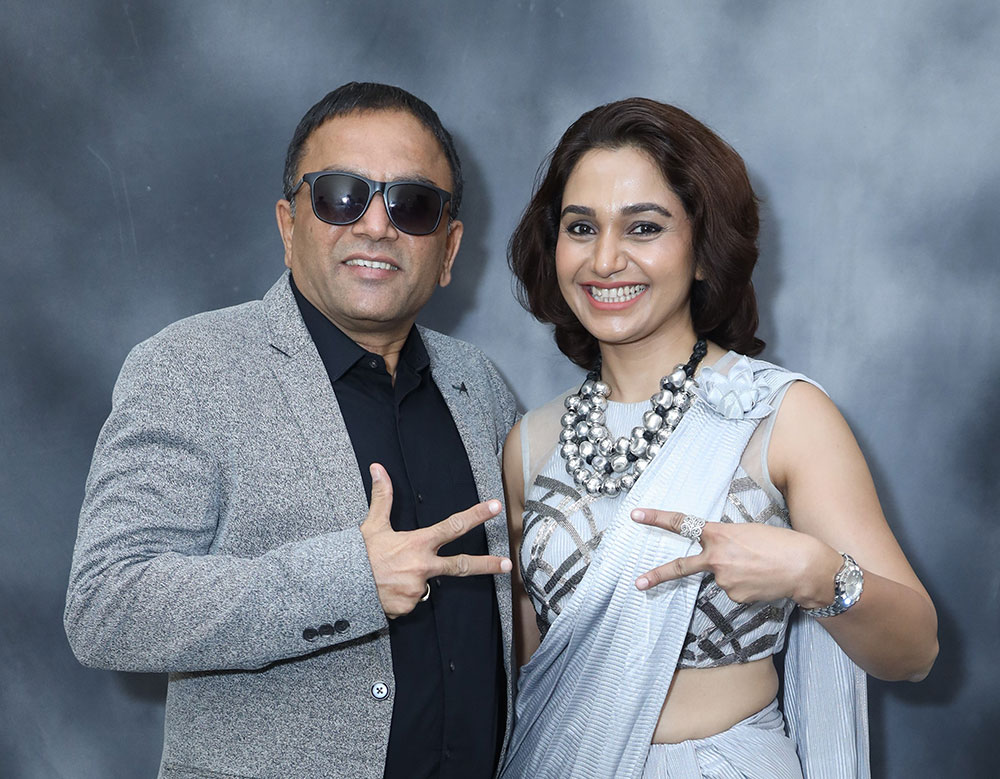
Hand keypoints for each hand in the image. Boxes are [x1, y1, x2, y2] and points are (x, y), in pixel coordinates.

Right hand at [360, 463, 512, 617]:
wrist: (342, 585)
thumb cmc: (359, 554)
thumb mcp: (372, 524)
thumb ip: (382, 497)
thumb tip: (378, 468)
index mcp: (418, 543)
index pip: (453, 526)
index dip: (476, 515)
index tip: (495, 507)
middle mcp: (423, 566)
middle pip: (462, 565)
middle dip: (487, 565)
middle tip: (508, 564)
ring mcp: (418, 588)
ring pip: (425, 584)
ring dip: (413, 580)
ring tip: (389, 576)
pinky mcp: (408, 606)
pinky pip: (411, 599)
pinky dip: (402, 595)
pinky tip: (386, 589)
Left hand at [629, 508, 839, 605]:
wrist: (805, 567)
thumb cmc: (782, 543)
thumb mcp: (748, 532)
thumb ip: (726, 542)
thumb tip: (718, 557)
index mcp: (718, 533)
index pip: (681, 523)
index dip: (657, 518)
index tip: (637, 515)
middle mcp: (716, 557)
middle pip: (681, 567)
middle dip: (657, 575)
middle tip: (638, 582)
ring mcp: (724, 580)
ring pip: (721, 578)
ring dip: (736, 574)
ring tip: (761, 568)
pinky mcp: (734, 596)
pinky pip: (733, 590)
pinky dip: (745, 585)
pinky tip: (762, 580)